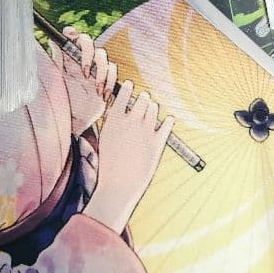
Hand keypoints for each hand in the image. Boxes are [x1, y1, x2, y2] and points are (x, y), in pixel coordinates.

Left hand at [51, 27, 114, 135]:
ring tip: (96, 88)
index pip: (73, 37)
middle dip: (88, 54)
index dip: (72, 33)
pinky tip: (103, 94)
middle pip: (89, 42)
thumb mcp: (58, 81)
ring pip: (103, 56)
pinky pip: (112, 71)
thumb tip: (51, 40)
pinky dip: (109, 82)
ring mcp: (95, 68)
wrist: (76, 119)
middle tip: (85, 71)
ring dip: (101, 72)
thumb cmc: (64, 100)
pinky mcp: (105, 78)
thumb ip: (56, 60)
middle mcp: (83, 60)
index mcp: (70, 58)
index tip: (70, 36)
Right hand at [83, 80, 174, 234]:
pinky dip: (168, 121)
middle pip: (142, 99)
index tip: (130, 85)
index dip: (128, 88)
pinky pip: (167, 124)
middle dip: (143, 99)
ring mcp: (145, 131)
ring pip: (154, 109)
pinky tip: (168, 120)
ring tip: (152, 109)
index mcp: (115, 119)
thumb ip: (114, 123)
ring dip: (153, 109)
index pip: (124, 93)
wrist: (118, 187)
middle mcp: (131, 121)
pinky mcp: (157, 142)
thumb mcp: (105, 140)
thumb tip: (120, 111)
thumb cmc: (108, 166)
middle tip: (144, 98)